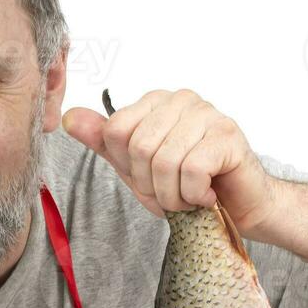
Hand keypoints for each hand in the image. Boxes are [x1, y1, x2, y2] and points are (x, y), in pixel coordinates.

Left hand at [62, 88, 278, 235]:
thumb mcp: (135, 167)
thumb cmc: (187, 186)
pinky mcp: (228, 135)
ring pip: (165, 161)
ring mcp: (208, 114)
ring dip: (174, 195)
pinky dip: (194, 195)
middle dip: (151, 185)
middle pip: (139, 147)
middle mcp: (182, 99)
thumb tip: (69, 117)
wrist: (238, 208)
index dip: (128, 168)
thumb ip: (105, 142)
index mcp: (155, 102)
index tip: (150, 179)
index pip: (116, 131)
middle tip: (173, 193)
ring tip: (190, 196)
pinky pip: (192, 170)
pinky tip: (207, 195)